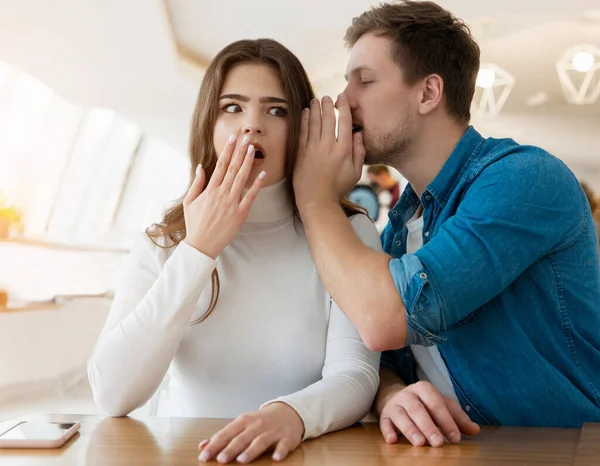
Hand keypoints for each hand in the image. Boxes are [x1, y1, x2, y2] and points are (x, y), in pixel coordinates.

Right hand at [183, 133, 265, 258]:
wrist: (201, 245)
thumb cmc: (195, 224)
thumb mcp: (189, 202)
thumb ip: (196, 183)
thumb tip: (202, 166)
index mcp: (209, 190)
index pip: (220, 165)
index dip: (227, 150)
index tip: (232, 138)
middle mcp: (221, 194)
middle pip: (233, 168)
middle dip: (240, 152)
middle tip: (246, 138)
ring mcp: (231, 204)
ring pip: (241, 179)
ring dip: (248, 163)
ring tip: (253, 150)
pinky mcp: (240, 214)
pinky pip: (250, 197)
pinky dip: (256, 186)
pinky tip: (262, 175)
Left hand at [197, 402, 304, 463]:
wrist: (288, 412)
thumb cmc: (261, 421)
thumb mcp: (241, 424)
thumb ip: (223, 436)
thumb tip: (202, 446)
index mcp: (244, 421)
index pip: (226, 433)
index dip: (215, 445)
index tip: (204, 456)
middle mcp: (257, 425)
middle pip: (242, 438)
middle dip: (231, 449)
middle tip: (221, 459)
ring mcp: (272, 431)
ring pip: (260, 441)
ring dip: (251, 451)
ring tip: (242, 460)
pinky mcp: (287, 438)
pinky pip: (283, 445)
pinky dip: (280, 451)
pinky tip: (275, 458)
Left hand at [293, 94, 364, 209]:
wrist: (316, 200)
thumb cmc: (337, 188)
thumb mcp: (355, 173)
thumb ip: (359, 152)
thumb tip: (359, 134)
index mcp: (344, 149)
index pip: (345, 122)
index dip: (343, 107)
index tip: (342, 97)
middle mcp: (328, 145)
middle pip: (328, 118)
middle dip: (328, 105)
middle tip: (327, 97)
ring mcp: (313, 148)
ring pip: (314, 122)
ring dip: (315, 108)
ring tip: (316, 100)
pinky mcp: (301, 152)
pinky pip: (303, 131)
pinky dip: (305, 119)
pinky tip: (305, 112)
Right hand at [378, 381, 479, 446]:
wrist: (394, 397)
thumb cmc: (423, 404)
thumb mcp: (441, 406)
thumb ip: (457, 418)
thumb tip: (475, 430)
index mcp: (424, 389)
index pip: (436, 404)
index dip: (446, 421)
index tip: (455, 437)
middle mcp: (408, 394)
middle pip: (418, 409)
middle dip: (428, 426)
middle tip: (438, 443)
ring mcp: (395, 404)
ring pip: (401, 416)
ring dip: (410, 430)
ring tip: (420, 443)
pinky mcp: (384, 415)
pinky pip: (384, 422)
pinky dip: (387, 431)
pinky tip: (392, 440)